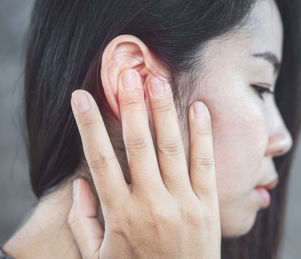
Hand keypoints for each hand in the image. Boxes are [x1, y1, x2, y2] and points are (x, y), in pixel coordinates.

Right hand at [67, 69, 220, 258]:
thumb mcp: (99, 257)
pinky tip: (199, 108)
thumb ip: (83, 221)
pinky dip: (203, 134)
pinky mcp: (207, 206)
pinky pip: (205, 163)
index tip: (82, 97)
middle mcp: (151, 204)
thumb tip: (78, 184)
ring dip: (163, 111)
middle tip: (128, 74)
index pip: (99, 159)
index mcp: (120, 215)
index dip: (88, 125)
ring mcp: (183, 204)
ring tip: (158, 80)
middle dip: (131, 106)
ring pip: (172, 147)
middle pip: (138, 145)